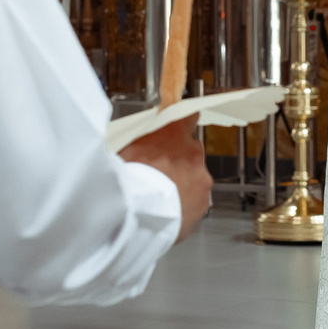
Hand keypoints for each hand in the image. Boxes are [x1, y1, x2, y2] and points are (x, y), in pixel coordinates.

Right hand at [120, 121, 211, 239]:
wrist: (137, 212)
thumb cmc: (126, 176)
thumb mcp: (125, 146)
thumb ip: (142, 138)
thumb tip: (144, 135)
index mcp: (174, 132)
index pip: (188, 116)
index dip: (182, 124)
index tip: (178, 128)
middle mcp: (193, 151)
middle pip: (190, 151)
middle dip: (178, 159)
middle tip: (157, 171)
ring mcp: (201, 177)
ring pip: (194, 176)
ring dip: (182, 182)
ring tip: (160, 194)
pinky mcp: (203, 202)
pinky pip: (195, 199)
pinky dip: (185, 202)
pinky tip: (166, 208)